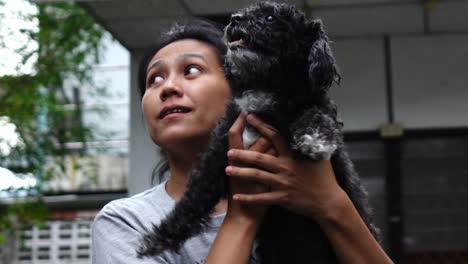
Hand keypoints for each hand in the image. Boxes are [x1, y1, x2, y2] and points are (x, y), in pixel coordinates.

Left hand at [226, 114, 346, 220]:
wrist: (328, 202)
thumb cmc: (324, 178)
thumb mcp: (321, 157)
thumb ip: (312, 143)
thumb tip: (311, 126)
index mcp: (292, 156)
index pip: (275, 137)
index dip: (262, 126)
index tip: (250, 117)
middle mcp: (285, 168)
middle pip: (260, 158)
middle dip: (243, 154)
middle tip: (229, 152)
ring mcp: (282, 184)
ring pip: (257, 176)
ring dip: (240, 173)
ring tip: (227, 169)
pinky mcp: (282, 198)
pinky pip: (262, 198)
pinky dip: (248, 198)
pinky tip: (236, 196)